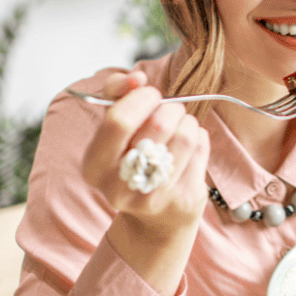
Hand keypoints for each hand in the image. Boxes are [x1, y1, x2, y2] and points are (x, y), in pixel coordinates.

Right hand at [79, 69, 210, 239]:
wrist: (155, 218)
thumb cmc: (133, 158)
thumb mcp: (114, 127)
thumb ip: (116, 94)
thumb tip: (135, 78)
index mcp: (94, 167)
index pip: (119, 121)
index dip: (141, 98)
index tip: (150, 93)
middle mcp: (119, 188)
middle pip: (158, 125)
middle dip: (170, 107)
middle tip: (170, 110)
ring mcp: (153, 197)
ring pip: (185, 135)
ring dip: (187, 121)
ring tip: (180, 126)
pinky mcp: (183, 199)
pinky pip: (201, 148)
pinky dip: (199, 137)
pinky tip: (189, 146)